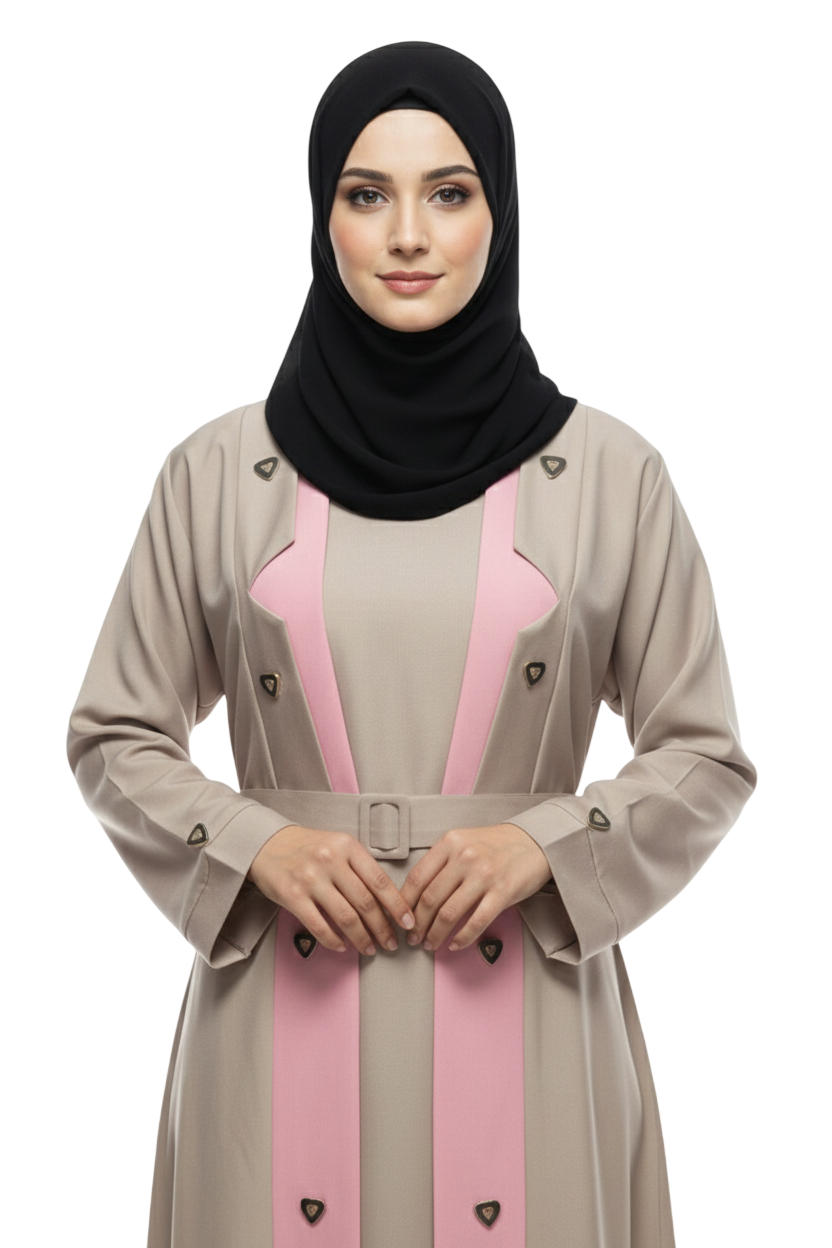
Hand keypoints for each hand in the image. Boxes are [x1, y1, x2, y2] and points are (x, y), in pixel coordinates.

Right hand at [248, 825, 415, 954]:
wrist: (267, 843)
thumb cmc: (308, 848)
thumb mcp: (338, 846)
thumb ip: (360, 867)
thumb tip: (388, 901)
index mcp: (347, 846)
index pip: (380, 880)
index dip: (397, 905)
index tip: (408, 922)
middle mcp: (330, 860)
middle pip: (366, 902)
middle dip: (383, 928)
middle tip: (391, 943)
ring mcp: (310, 878)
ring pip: (346, 916)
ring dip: (362, 938)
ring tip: (370, 948)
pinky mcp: (292, 895)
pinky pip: (318, 925)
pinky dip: (333, 940)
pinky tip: (342, 946)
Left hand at [398, 823, 552, 952]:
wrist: (535, 841)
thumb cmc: (496, 845)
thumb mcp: (463, 841)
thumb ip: (441, 862)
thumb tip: (415, 895)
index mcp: (450, 843)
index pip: (417, 878)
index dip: (404, 904)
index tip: (399, 919)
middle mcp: (464, 857)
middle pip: (430, 899)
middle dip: (417, 924)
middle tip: (412, 938)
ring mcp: (484, 875)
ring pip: (449, 913)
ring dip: (435, 934)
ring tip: (430, 944)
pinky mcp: (503, 892)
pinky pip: (476, 922)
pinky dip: (462, 938)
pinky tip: (455, 945)